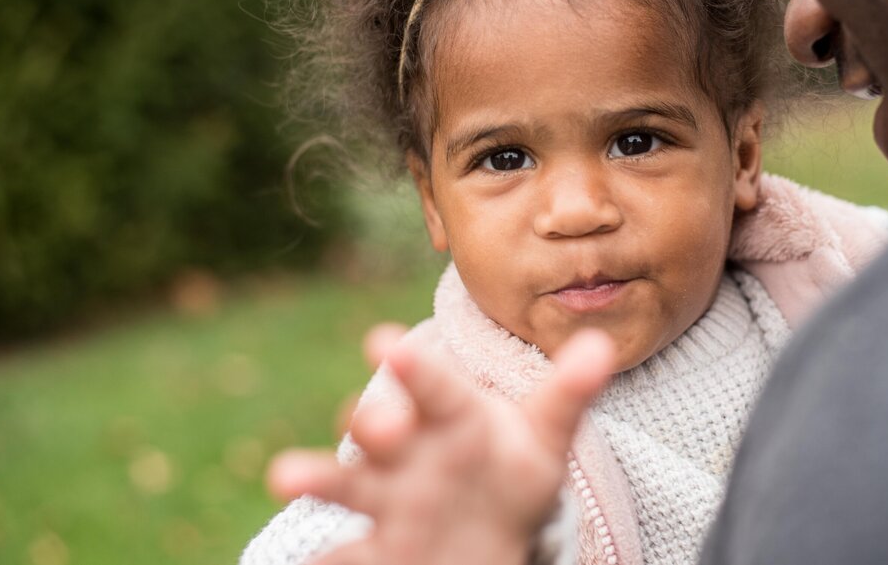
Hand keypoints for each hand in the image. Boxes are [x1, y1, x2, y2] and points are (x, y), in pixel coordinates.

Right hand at [267, 324, 615, 564]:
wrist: (488, 522)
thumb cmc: (509, 466)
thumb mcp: (543, 436)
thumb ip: (567, 394)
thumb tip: (603, 346)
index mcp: (449, 414)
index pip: (434, 385)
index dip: (414, 367)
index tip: (387, 343)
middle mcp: (408, 448)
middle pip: (381, 427)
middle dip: (374, 421)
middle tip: (377, 427)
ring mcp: (387, 499)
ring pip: (345, 483)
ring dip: (315, 477)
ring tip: (284, 476)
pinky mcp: (377, 548)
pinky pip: (348, 554)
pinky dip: (333, 558)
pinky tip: (319, 561)